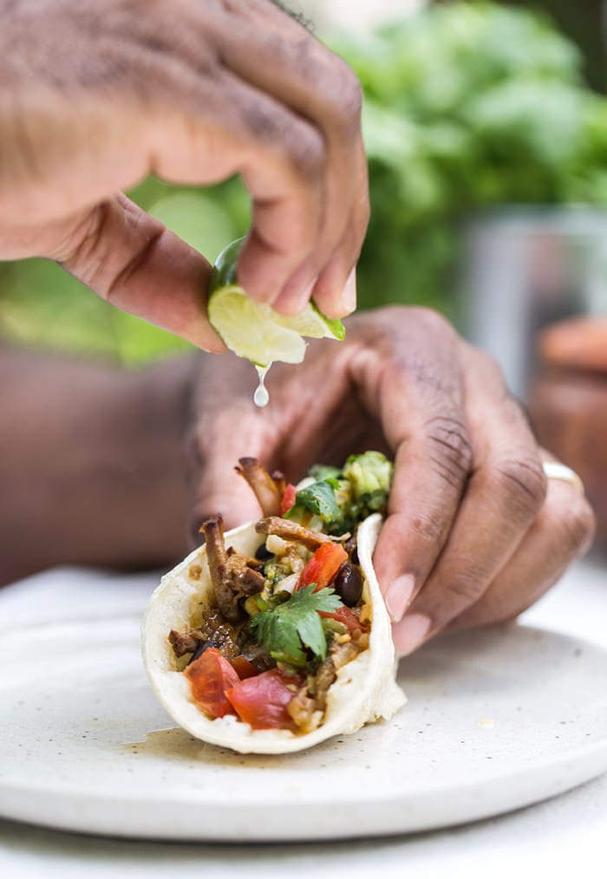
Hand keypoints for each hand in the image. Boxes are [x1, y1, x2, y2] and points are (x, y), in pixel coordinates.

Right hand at [0, 0, 366, 347]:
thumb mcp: (92, 229)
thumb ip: (165, 264)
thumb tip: (233, 324)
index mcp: (186, 27)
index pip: (305, 92)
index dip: (334, 188)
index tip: (322, 273)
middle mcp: (195, 9)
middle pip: (334, 100)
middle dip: (347, 210)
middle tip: (327, 296)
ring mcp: (183, 32)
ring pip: (328, 123)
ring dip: (326, 231)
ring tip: (287, 304)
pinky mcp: (166, 79)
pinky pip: (287, 160)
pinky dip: (294, 235)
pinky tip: (260, 289)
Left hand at [190, 307, 594, 654]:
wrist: (284, 390)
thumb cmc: (262, 394)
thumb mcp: (227, 424)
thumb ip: (224, 482)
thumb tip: (235, 557)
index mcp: (409, 348)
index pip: (441, 444)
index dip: (420, 531)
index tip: (382, 600)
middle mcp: (474, 380)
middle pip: (513, 481)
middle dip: (461, 573)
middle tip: (397, 633)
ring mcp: (505, 424)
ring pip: (549, 513)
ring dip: (489, 588)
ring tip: (413, 629)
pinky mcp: (517, 468)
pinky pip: (548, 536)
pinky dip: (502, 588)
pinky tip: (435, 609)